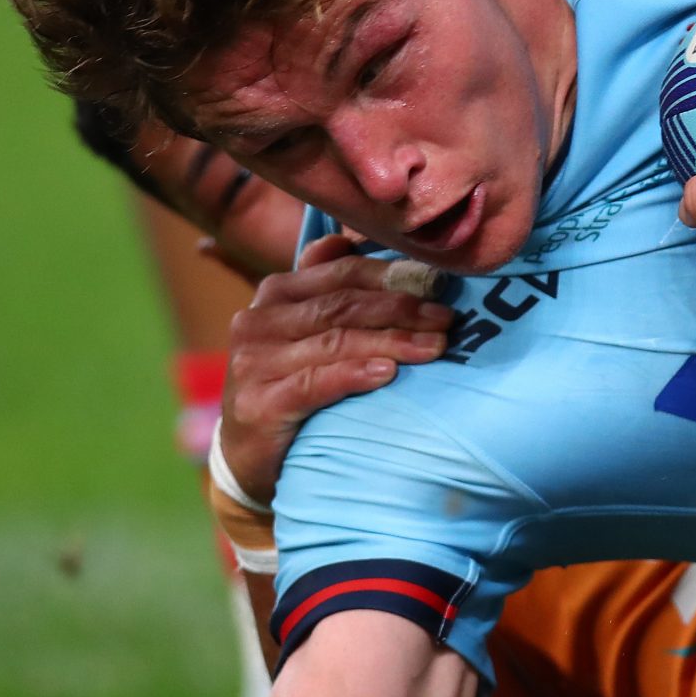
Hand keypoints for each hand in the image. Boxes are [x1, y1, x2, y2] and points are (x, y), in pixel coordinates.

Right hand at [219, 233, 453, 504]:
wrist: (248, 457)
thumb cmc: (288, 386)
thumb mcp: (304, 332)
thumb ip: (324, 287)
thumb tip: (347, 239)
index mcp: (275, 294)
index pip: (343, 273)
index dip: (393, 276)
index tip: (440, 284)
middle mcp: (258, 321)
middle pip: (343, 306)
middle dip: (401, 309)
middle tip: (447, 319)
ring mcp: (254, 363)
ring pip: (335, 342)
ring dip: (392, 342)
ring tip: (434, 347)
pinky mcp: (259, 404)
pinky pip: (314, 383)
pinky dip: (354, 375)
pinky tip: (388, 374)